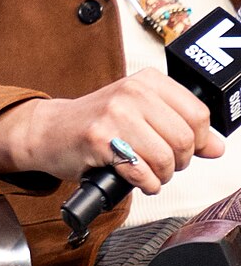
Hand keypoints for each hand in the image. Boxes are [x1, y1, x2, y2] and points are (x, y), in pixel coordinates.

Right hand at [0, 73, 222, 193]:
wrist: (48, 131)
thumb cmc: (94, 125)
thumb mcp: (142, 118)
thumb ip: (180, 129)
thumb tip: (217, 147)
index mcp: (147, 82)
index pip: (198, 115)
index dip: (197, 142)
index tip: (181, 150)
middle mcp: (132, 92)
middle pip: (185, 139)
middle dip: (178, 163)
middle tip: (160, 165)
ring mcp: (114, 113)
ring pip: (165, 158)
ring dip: (160, 176)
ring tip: (146, 173)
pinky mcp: (99, 137)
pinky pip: (141, 171)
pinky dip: (144, 184)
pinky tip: (136, 179)